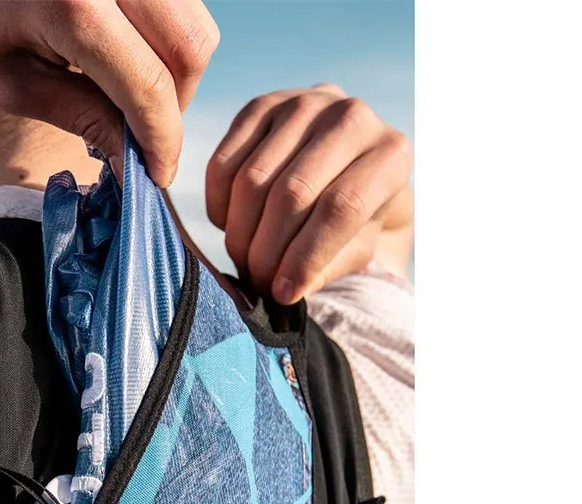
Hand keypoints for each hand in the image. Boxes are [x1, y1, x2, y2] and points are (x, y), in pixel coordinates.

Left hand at [0, 0, 218, 185]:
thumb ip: (81, 118)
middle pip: (191, 48)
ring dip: (174, 70)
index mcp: (74, 2)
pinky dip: (163, 36)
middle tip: (140, 135)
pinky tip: (124, 52)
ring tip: (129, 93)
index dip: (162, 141)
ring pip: (194, 20)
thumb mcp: (10, 81)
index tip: (157, 176)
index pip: (148, 86)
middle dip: (174, 105)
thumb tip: (133, 163)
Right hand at [205, 85, 413, 302]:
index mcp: (391, 154)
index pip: (340, 208)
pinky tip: (229, 226)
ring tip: (244, 260)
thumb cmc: (353, 220)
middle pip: (291, 194)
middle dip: (266, 250)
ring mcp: (305, 103)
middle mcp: (353, 117)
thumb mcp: (354, 248)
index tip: (282, 293)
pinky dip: (219, 207)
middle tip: (257, 280)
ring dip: (240, 233)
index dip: (305, 257)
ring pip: (252, 180)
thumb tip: (283, 289)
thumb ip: (325, 269)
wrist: (344, 164)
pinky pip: (225, 164)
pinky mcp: (263, 105)